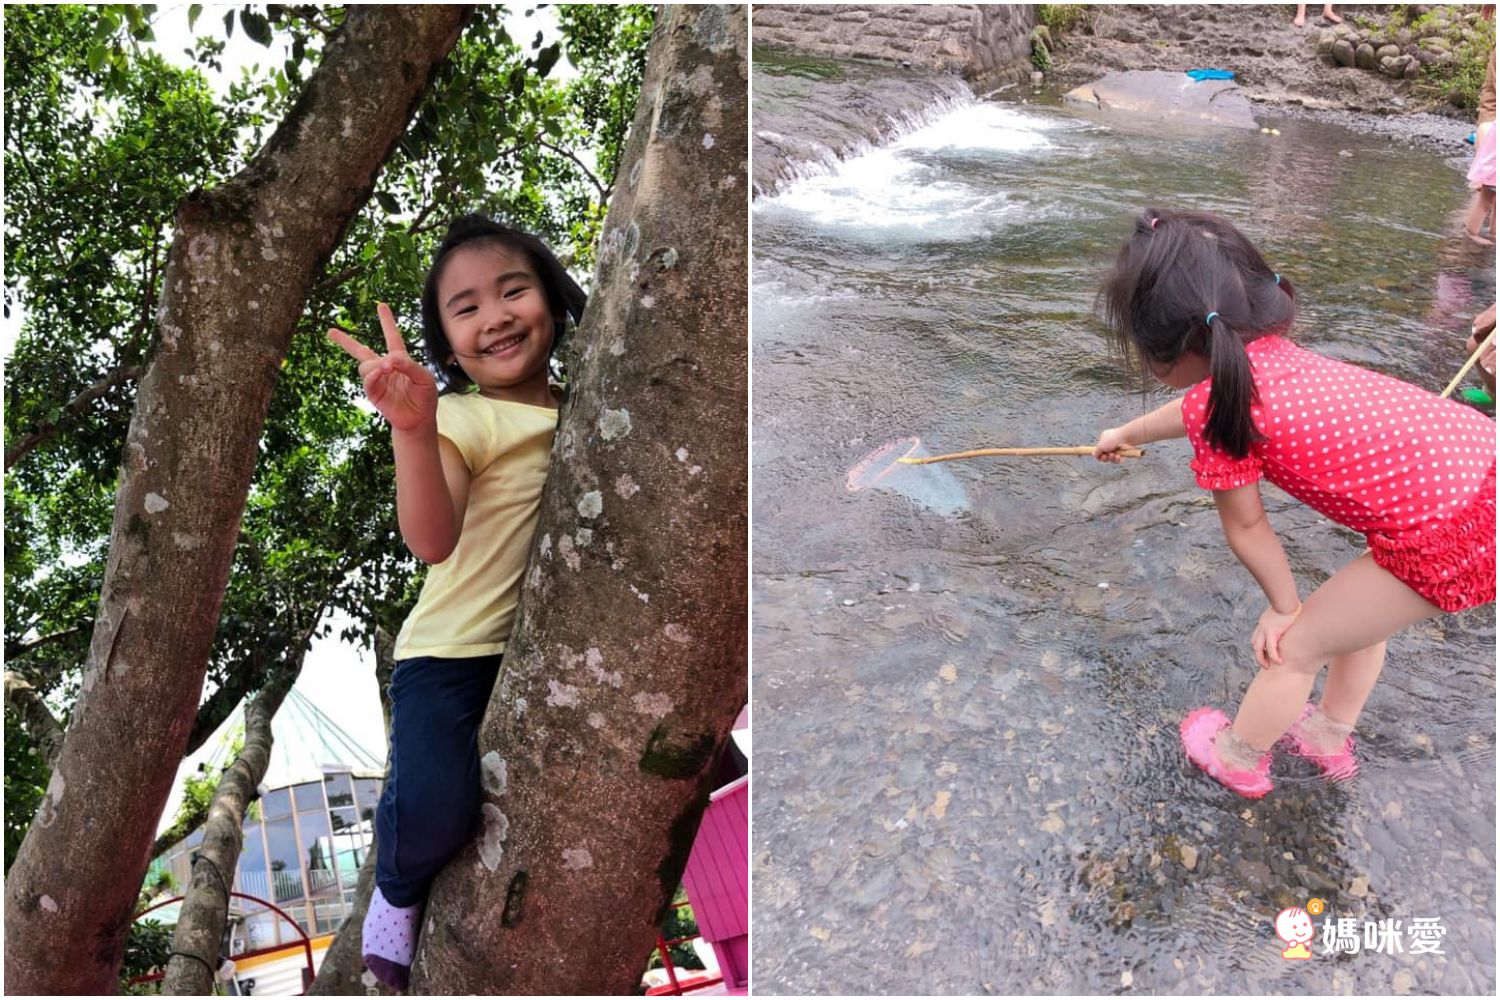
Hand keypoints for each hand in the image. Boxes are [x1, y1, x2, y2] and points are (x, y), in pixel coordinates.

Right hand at [328, 302, 437, 433]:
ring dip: (376, 363)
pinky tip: (380, 372)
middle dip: (345, 341)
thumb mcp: (424, 378)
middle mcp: (385, 367)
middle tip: (329, 331)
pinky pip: (367, 380)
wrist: (419, 419)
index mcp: (400, 359)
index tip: (381, 305)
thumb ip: (410, 365)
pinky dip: (372, 374)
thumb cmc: (425, 397)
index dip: (387, 321)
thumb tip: (391, 357)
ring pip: (366, 364)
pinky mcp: (374, 392)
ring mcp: (377, 379)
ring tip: (390, 368)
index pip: (392, 336)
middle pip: (361, 350)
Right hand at [1093, 426, 1131, 462]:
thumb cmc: (1112, 440)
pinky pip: (1118, 459)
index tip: (1099, 456)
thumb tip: (1094, 455)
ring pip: (1111, 458)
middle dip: (1105, 457)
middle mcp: (1110, 442)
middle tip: (1106, 456)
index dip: (1098, 455)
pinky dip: (1117, 459)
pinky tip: (1119, 457)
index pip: (1099, 449)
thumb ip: (1096, 452)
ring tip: (1113, 456)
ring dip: (1111, 459)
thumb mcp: (1101, 446)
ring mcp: (1117, 447)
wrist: (1127, 437)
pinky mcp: (1123, 451)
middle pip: (1105, 454)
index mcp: (1104, 438)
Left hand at [1251, 602, 1300, 668]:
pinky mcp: (1272, 632)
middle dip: (1259, 655)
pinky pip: (1271, 648)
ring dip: (1262, 658)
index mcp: (1264, 622)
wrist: (1285, 598)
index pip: (1257, 637)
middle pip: (1255, 644)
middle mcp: (1262, 627)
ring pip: (1259, 648)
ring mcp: (1265, 630)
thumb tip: (1298, 613)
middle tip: (1264, 664)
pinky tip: (1279, 662)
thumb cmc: (1289, 601)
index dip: (1260, 646)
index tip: (1265, 654)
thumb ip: (1288, 614)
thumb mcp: (1285, 609)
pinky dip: (1273, 656)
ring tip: (1268, 666)